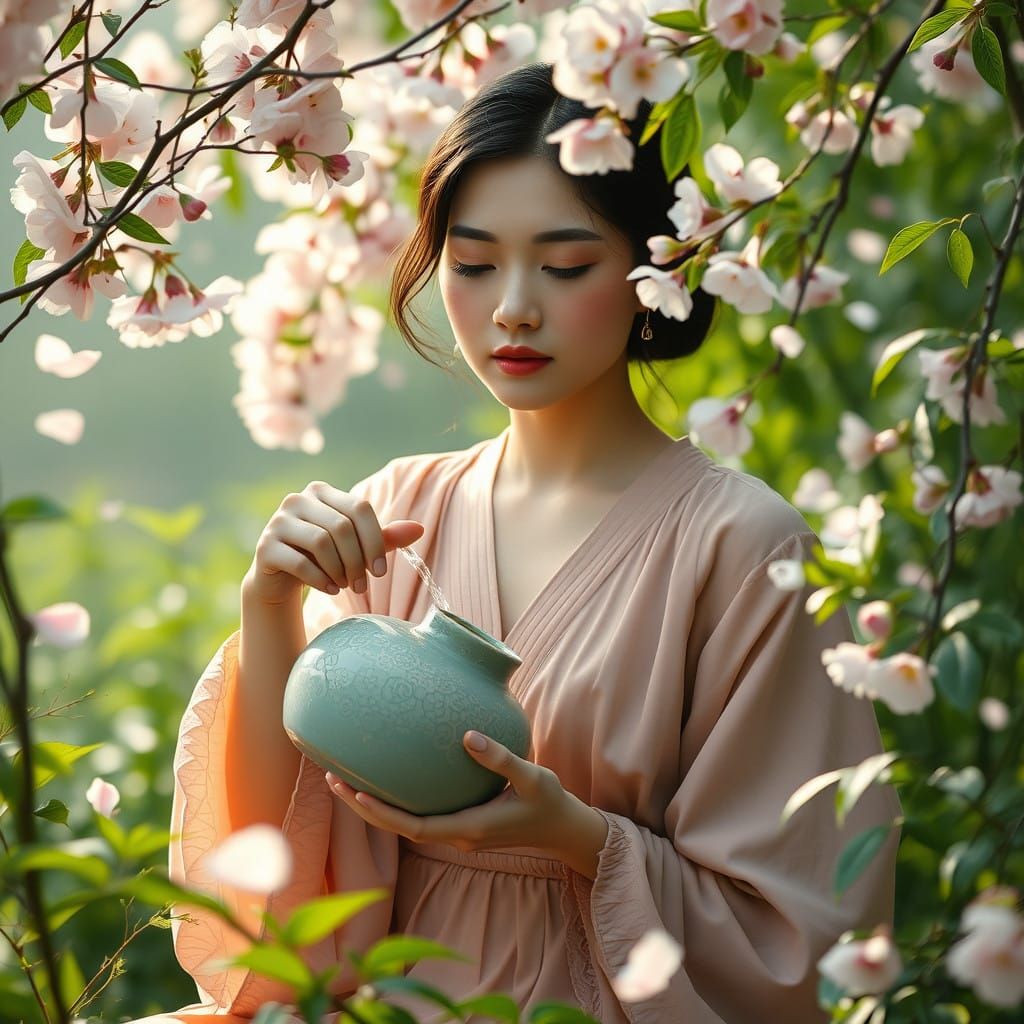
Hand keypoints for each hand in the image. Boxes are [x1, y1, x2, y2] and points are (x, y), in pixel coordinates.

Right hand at [242, 479, 423, 606]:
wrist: (281, 576)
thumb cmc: (325, 556)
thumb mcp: (356, 546)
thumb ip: (384, 537)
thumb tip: (419, 529)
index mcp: (322, 491)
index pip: (360, 508)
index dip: (375, 541)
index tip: (380, 571)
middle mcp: (298, 499)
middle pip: (342, 526)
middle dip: (357, 560)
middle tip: (361, 585)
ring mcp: (278, 521)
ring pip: (321, 542)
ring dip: (340, 570)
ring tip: (345, 585)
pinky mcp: (265, 546)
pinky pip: (300, 562)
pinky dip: (321, 579)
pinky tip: (331, 589)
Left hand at [325, 730, 575, 856]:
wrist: (562, 828)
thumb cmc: (548, 802)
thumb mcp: (532, 776)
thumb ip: (501, 758)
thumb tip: (467, 736)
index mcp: (467, 829)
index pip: (414, 828)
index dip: (383, 813)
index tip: (357, 792)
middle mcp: (455, 836)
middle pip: (398, 829)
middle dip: (364, 809)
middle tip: (332, 779)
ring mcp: (456, 833)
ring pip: (405, 825)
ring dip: (374, 806)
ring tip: (344, 778)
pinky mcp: (459, 824)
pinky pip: (418, 816)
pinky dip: (395, 802)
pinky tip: (386, 777)